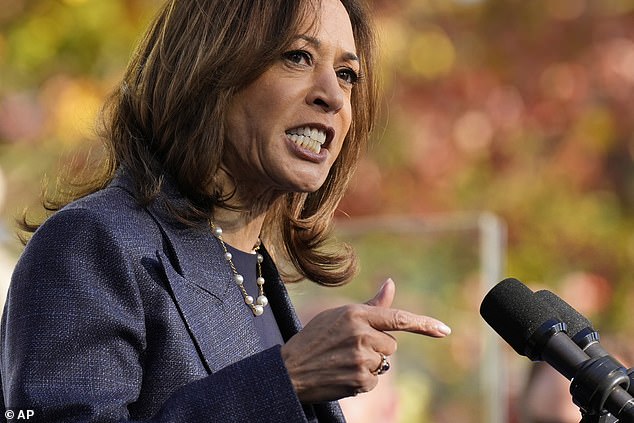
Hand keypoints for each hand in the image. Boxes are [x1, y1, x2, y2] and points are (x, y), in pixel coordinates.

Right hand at [280, 278, 450, 402]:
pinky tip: (342, 373)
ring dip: (369, 364)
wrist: (290, 369)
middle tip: (348, 348)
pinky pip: (375, 380)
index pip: (398, 318)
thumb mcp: (340, 315)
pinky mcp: (360, 380)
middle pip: (391, 344)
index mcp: (357, 314)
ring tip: (342, 360)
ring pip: (383, 363)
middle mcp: (361, 334)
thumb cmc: (315, 338)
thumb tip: (391, 283)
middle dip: (376, 347)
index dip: (424, 324)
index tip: (444, 330)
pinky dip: (362, 380)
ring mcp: (362, 359)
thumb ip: (371, 305)